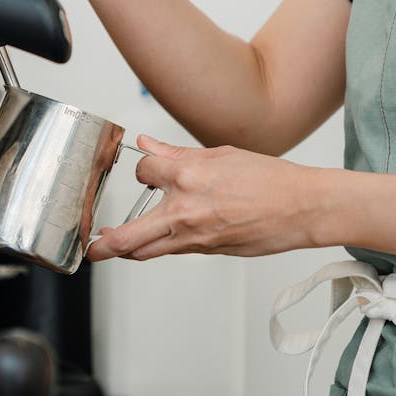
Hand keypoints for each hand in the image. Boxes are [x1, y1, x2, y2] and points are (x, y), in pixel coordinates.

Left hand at [86, 136, 326, 261]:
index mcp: (189, 176)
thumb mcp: (221, 155)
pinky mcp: (207, 251)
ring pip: (147, 251)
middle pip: (129, 236)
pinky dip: (158, 246)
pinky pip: (173, 250)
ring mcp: (196, 236)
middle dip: (104, 244)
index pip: (143, 172)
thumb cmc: (271, 180)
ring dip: (126, 249)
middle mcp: (186, 210)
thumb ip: (177, 154)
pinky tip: (154, 241)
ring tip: (110, 247)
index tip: (146, 171)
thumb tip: (147, 144)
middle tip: (91, 246)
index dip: (142, 170)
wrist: (304, 208)